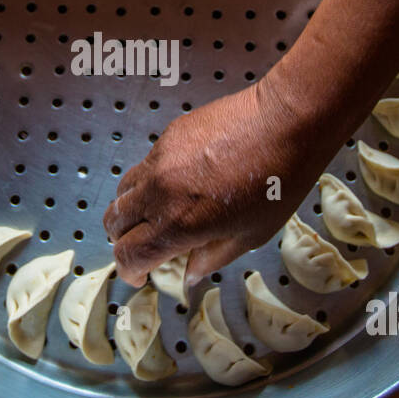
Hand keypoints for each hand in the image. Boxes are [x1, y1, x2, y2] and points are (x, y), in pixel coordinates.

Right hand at [102, 73, 338, 286]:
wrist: (285, 123)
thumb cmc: (278, 182)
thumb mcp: (251, 235)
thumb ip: (212, 257)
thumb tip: (190, 272)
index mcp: (177, 224)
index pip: (128, 255)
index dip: (130, 271)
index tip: (140, 275)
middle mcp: (159, 192)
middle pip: (113, 221)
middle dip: (122, 239)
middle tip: (144, 245)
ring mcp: (159, 160)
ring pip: (123, 190)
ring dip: (131, 209)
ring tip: (156, 213)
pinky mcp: (168, 136)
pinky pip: (145, 164)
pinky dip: (151, 181)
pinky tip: (180, 181)